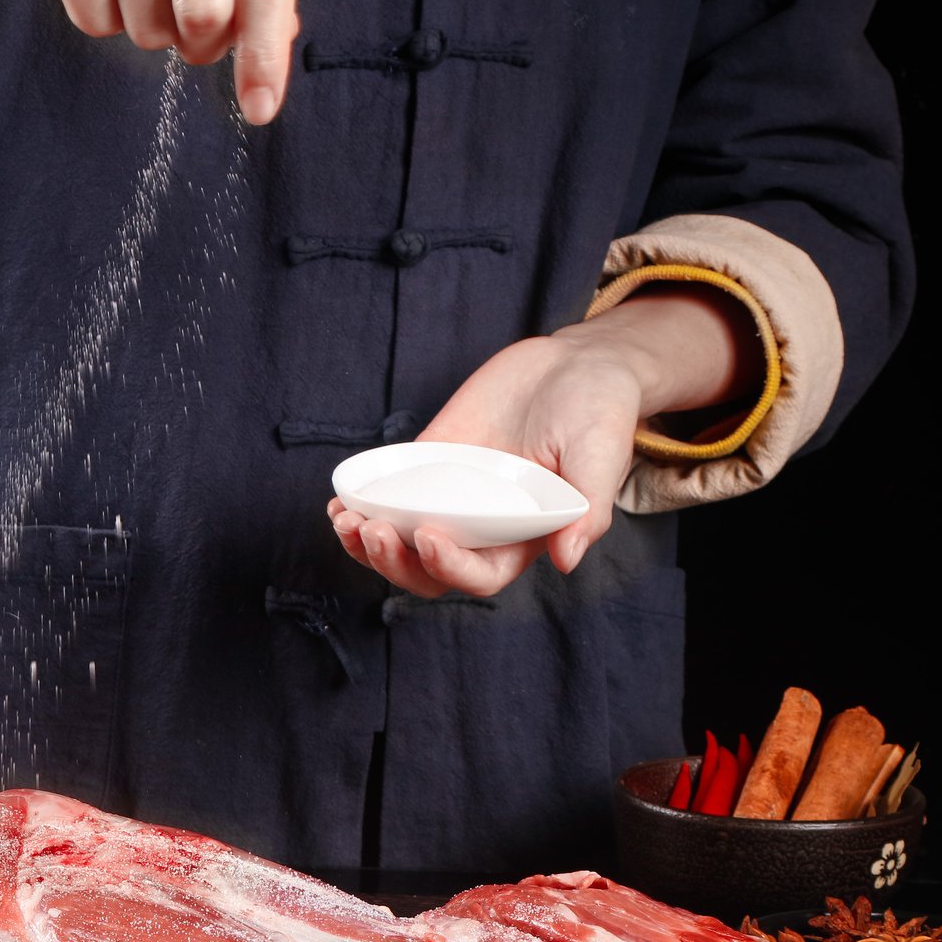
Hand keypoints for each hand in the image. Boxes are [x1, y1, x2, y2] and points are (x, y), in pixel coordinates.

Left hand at [327, 286, 755, 597]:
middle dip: (393, 562)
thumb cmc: (598, 414)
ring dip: (365, 542)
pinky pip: (387, 496)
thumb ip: (588, 511)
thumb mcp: (602, 456)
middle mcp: (481, 528)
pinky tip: (339, 502)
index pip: (478, 576)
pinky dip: (360, 503)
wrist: (576, 366)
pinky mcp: (427, 467)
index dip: (449, 566)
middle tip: (372, 530)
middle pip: (426, 570)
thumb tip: (567, 560)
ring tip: (344, 521)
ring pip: (399, 542)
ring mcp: (449, 499)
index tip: (429, 535)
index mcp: (522, 540)